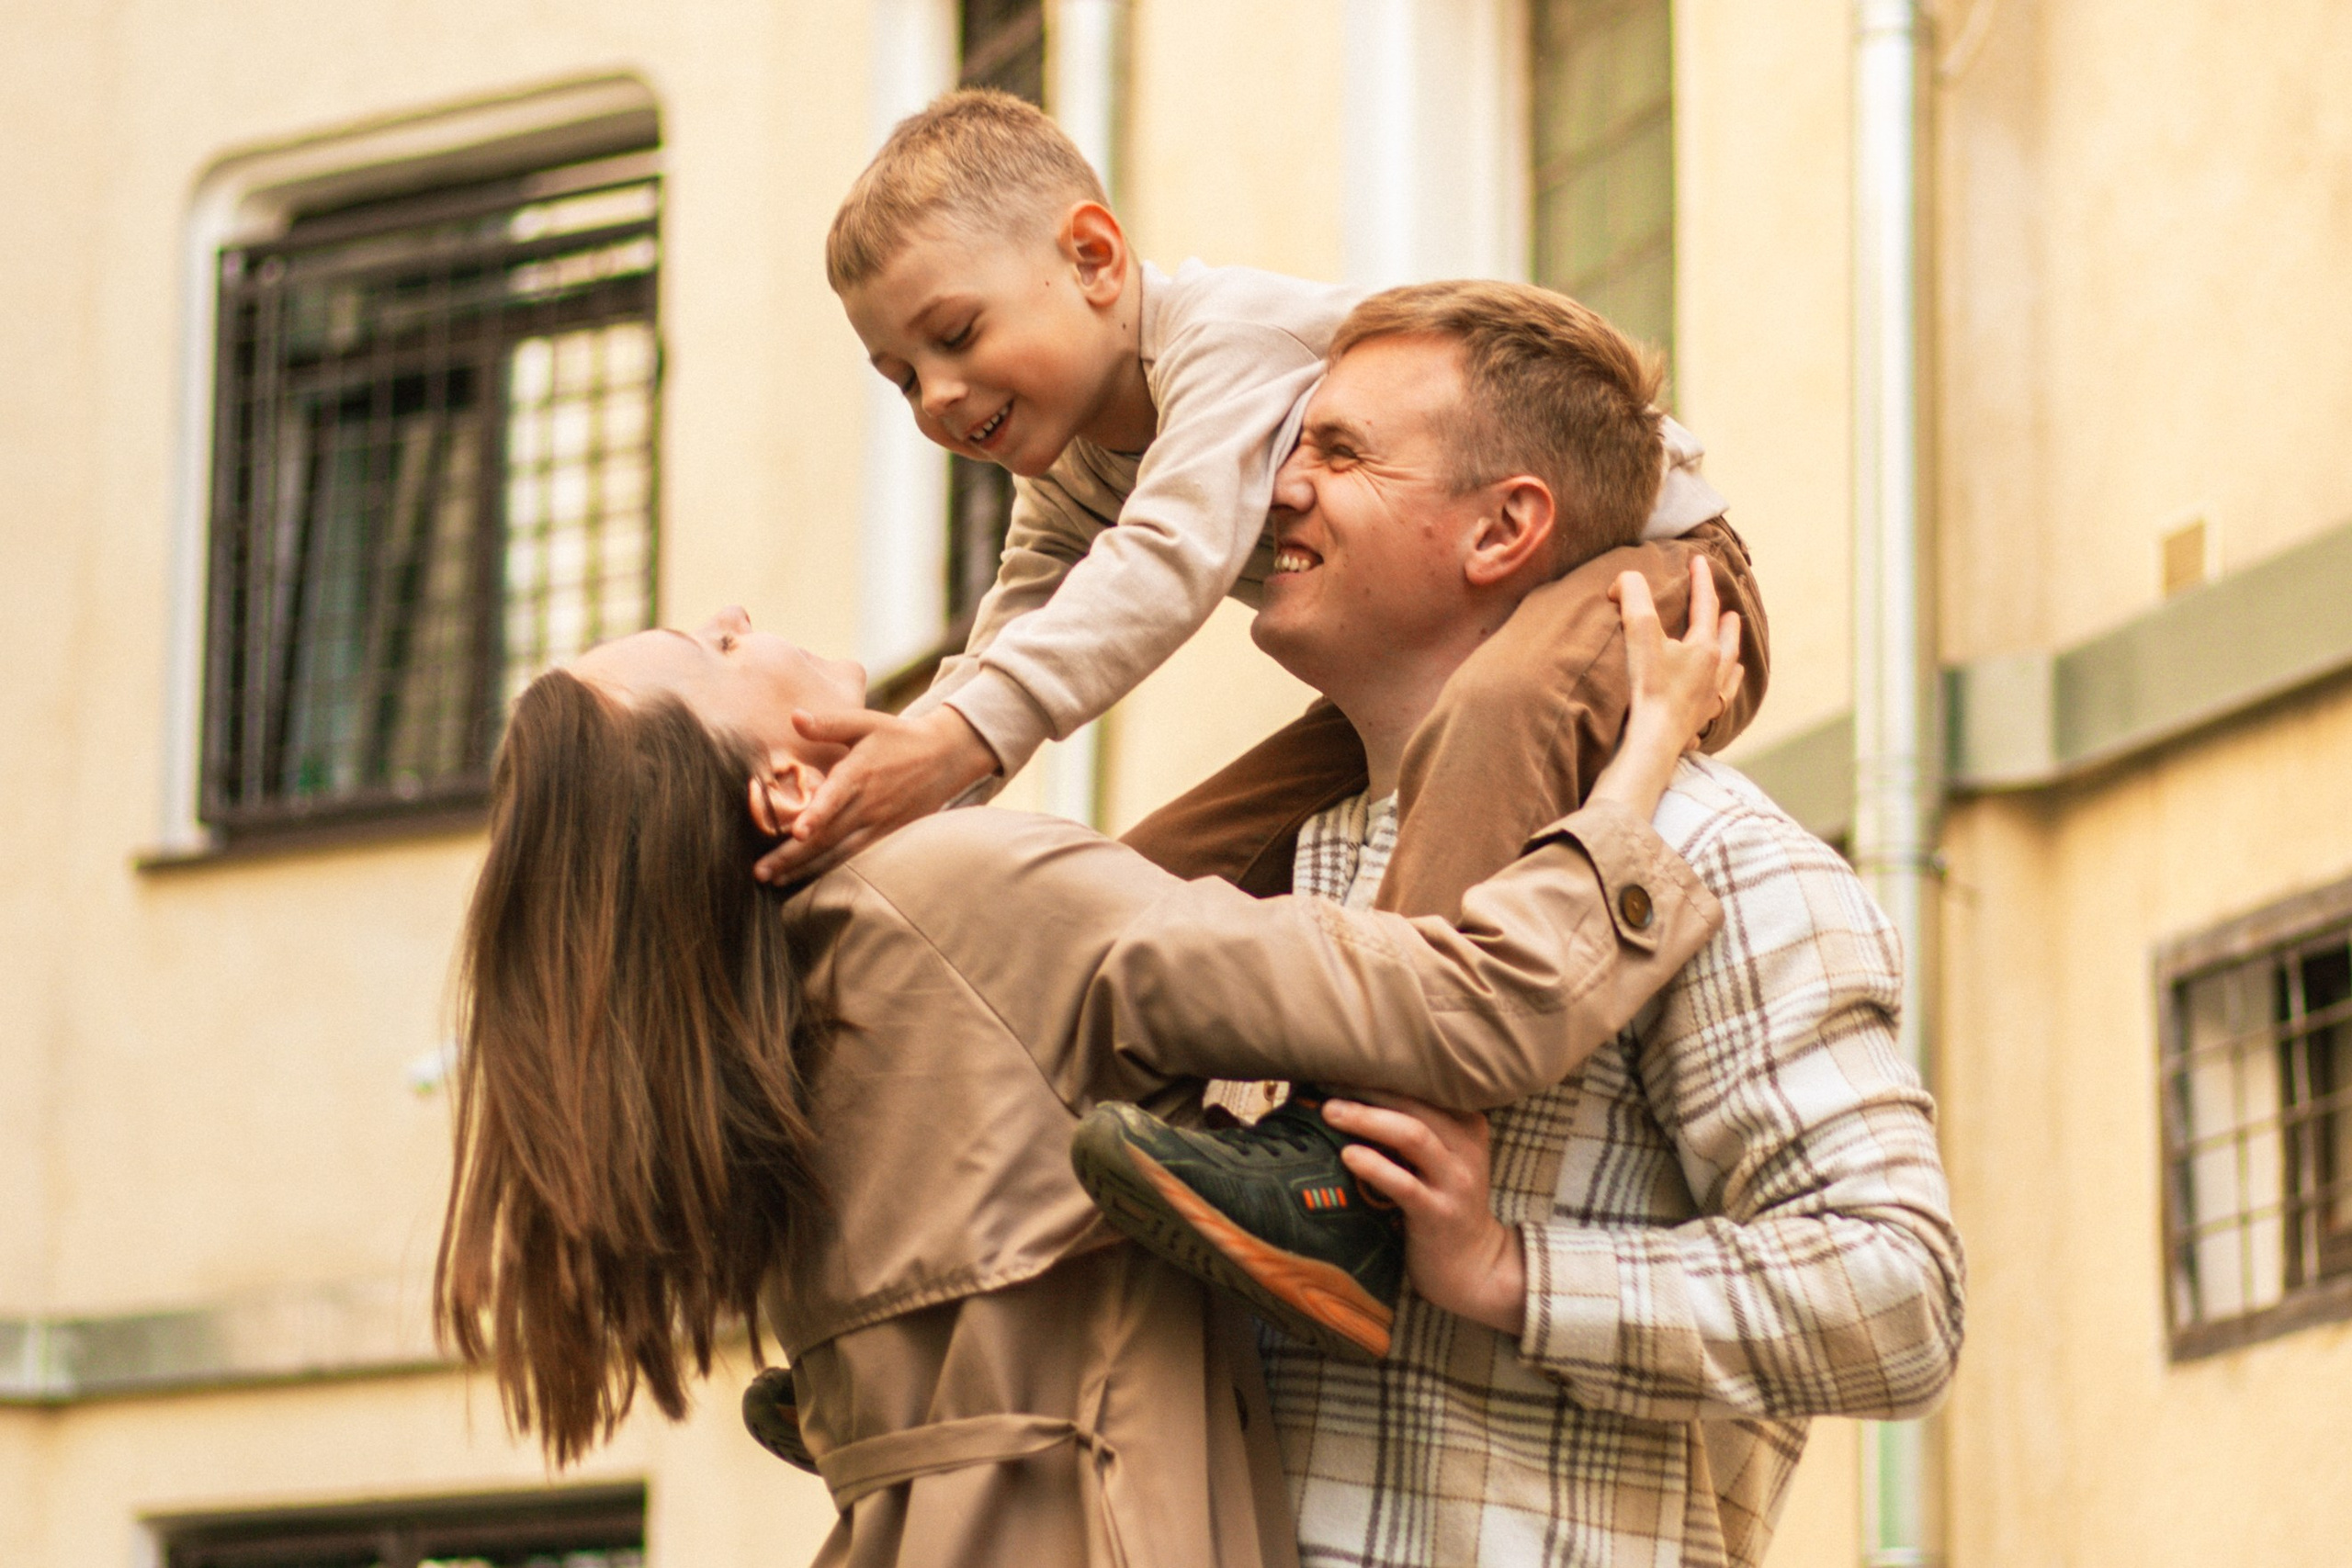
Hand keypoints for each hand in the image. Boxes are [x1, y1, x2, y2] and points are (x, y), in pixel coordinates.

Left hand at [750, 706, 998, 882]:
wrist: (946, 756)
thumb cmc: (899, 737)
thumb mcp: (866, 722)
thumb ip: (829, 723)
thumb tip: (794, 717)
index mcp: (860, 773)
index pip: (837, 798)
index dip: (817, 815)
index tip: (797, 832)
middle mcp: (869, 803)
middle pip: (829, 834)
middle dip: (793, 855)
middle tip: (760, 871)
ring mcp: (880, 824)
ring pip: (840, 853)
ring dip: (806, 868)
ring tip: (775, 880)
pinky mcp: (888, 836)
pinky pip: (857, 858)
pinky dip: (831, 871)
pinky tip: (806, 879)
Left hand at [1322, 1092, 1526, 1337]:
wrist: (1472, 1264)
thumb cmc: (1441, 1201)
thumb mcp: (1440, 1158)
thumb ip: (1412, 1125)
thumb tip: (1350, 1089)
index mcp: (1466, 1123)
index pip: (1423, 1086)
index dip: (1380, 1072)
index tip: (1341, 1061)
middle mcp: (1466, 1146)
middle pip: (1415, 1103)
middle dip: (1367, 1089)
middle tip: (1325, 1081)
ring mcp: (1456, 1181)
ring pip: (1413, 1135)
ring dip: (1366, 1119)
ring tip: (1329, 1111)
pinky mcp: (1439, 1214)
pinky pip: (1405, 1184)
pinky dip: (1374, 1165)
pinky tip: (1348, 1155)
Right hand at [1587, 557, 1743, 821]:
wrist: (1655, 739)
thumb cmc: (1649, 688)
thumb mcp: (1639, 634)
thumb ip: (1633, 597)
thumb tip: (1625, 580)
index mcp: (1704, 647)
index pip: (1705, 605)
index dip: (1701, 580)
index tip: (1700, 561)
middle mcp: (1715, 670)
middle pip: (1726, 638)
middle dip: (1725, 619)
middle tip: (1728, 609)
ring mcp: (1711, 697)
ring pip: (1729, 669)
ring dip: (1731, 653)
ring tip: (1732, 649)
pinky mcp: (1702, 719)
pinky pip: (1722, 699)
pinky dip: (1726, 688)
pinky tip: (1723, 691)